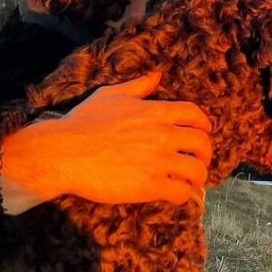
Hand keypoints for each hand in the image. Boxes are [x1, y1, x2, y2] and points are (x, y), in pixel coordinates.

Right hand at [0, 71, 211, 213]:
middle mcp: (162, 135)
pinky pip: (180, 192)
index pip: (194, 114)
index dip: (204, 123)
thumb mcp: (111, 95)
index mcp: (155, 112)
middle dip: (206, 153)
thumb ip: (138, 85)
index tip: (204, 131)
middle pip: (202, 143)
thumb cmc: (83, 123)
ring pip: (196, 170)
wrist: (65, 153)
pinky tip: (176, 196)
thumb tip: (157, 75)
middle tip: (200, 160)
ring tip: (192, 182)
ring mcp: (158, 161)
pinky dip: (183, 195)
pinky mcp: (150, 185)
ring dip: (198, 177)